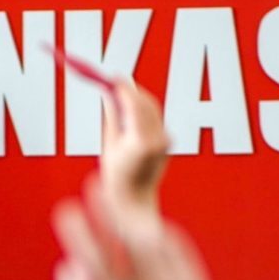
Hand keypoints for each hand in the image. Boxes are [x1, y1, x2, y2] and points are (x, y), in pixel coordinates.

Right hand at [100, 81, 169, 216]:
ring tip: (119, 98)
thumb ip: (113, 116)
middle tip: (115, 83)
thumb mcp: (110, 144)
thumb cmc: (117, 177)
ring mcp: (166, 142)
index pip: (134, 104)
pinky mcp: (168, 143)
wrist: (135, 201)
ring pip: (152, 109)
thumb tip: (110, 93)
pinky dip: (143, 112)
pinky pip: (155, 119)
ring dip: (137, 100)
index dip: (123, 88)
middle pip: (146, 103)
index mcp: (141, 142)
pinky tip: (130, 114)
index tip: (112, 78)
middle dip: (131, 91)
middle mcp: (158, 140)